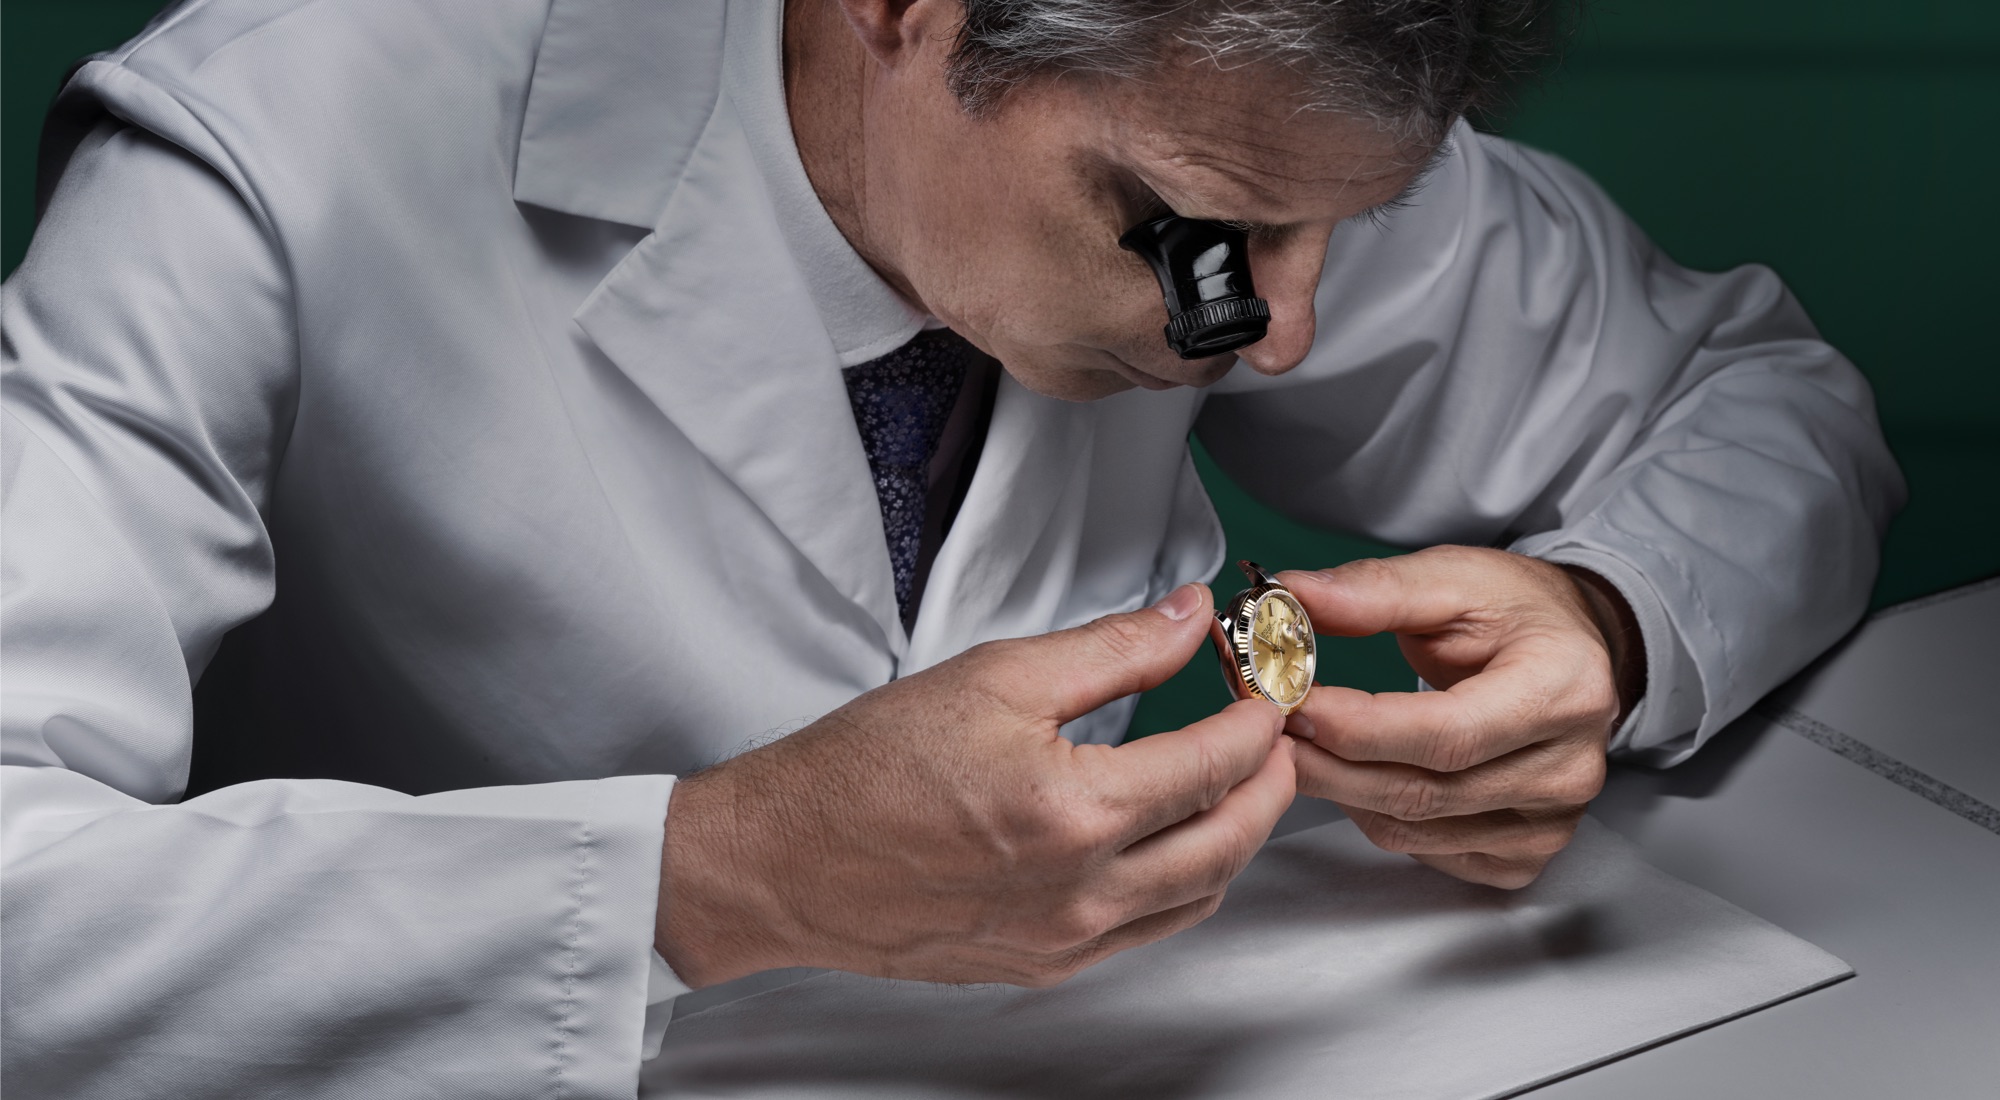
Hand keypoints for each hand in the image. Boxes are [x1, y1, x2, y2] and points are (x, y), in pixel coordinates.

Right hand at [656, 584, 1296, 988]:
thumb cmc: (864, 769)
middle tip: (1271, 731)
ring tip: (1232, 780)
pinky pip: (1150, 931)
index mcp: (1075, 810)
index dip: (1257, 716)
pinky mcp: (1045, 965)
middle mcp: (1082, 890)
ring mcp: (1067, 938)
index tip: (1263, 686)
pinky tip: (1172, 844)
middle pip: (1232, 837)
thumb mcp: (994, 675)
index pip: (1216, 761)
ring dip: (1236, 834)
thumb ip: (1111, 648)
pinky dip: (1186, 884)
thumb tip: (1186, 619)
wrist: (786, 860)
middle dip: (1271, 778)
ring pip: (1202, 893)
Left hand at [1277, 547, 1643, 888]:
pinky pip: (1426, 853)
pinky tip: (1353, 776)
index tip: (1292, 704)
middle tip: (1269, 730)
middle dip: (1329, 762)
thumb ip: (1375, 590)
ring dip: (1341, 791)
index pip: (1447, 733)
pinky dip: (1374, 817)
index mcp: (1564, 690)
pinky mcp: (1527, 854)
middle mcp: (1569, 768)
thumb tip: (1294, 596)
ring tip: (1298, 746)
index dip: (1359, 727)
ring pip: (1414, 830)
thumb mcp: (1454, 577)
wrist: (1574, 653)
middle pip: (1423, 790)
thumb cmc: (1518, 613)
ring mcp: (1551, 822)